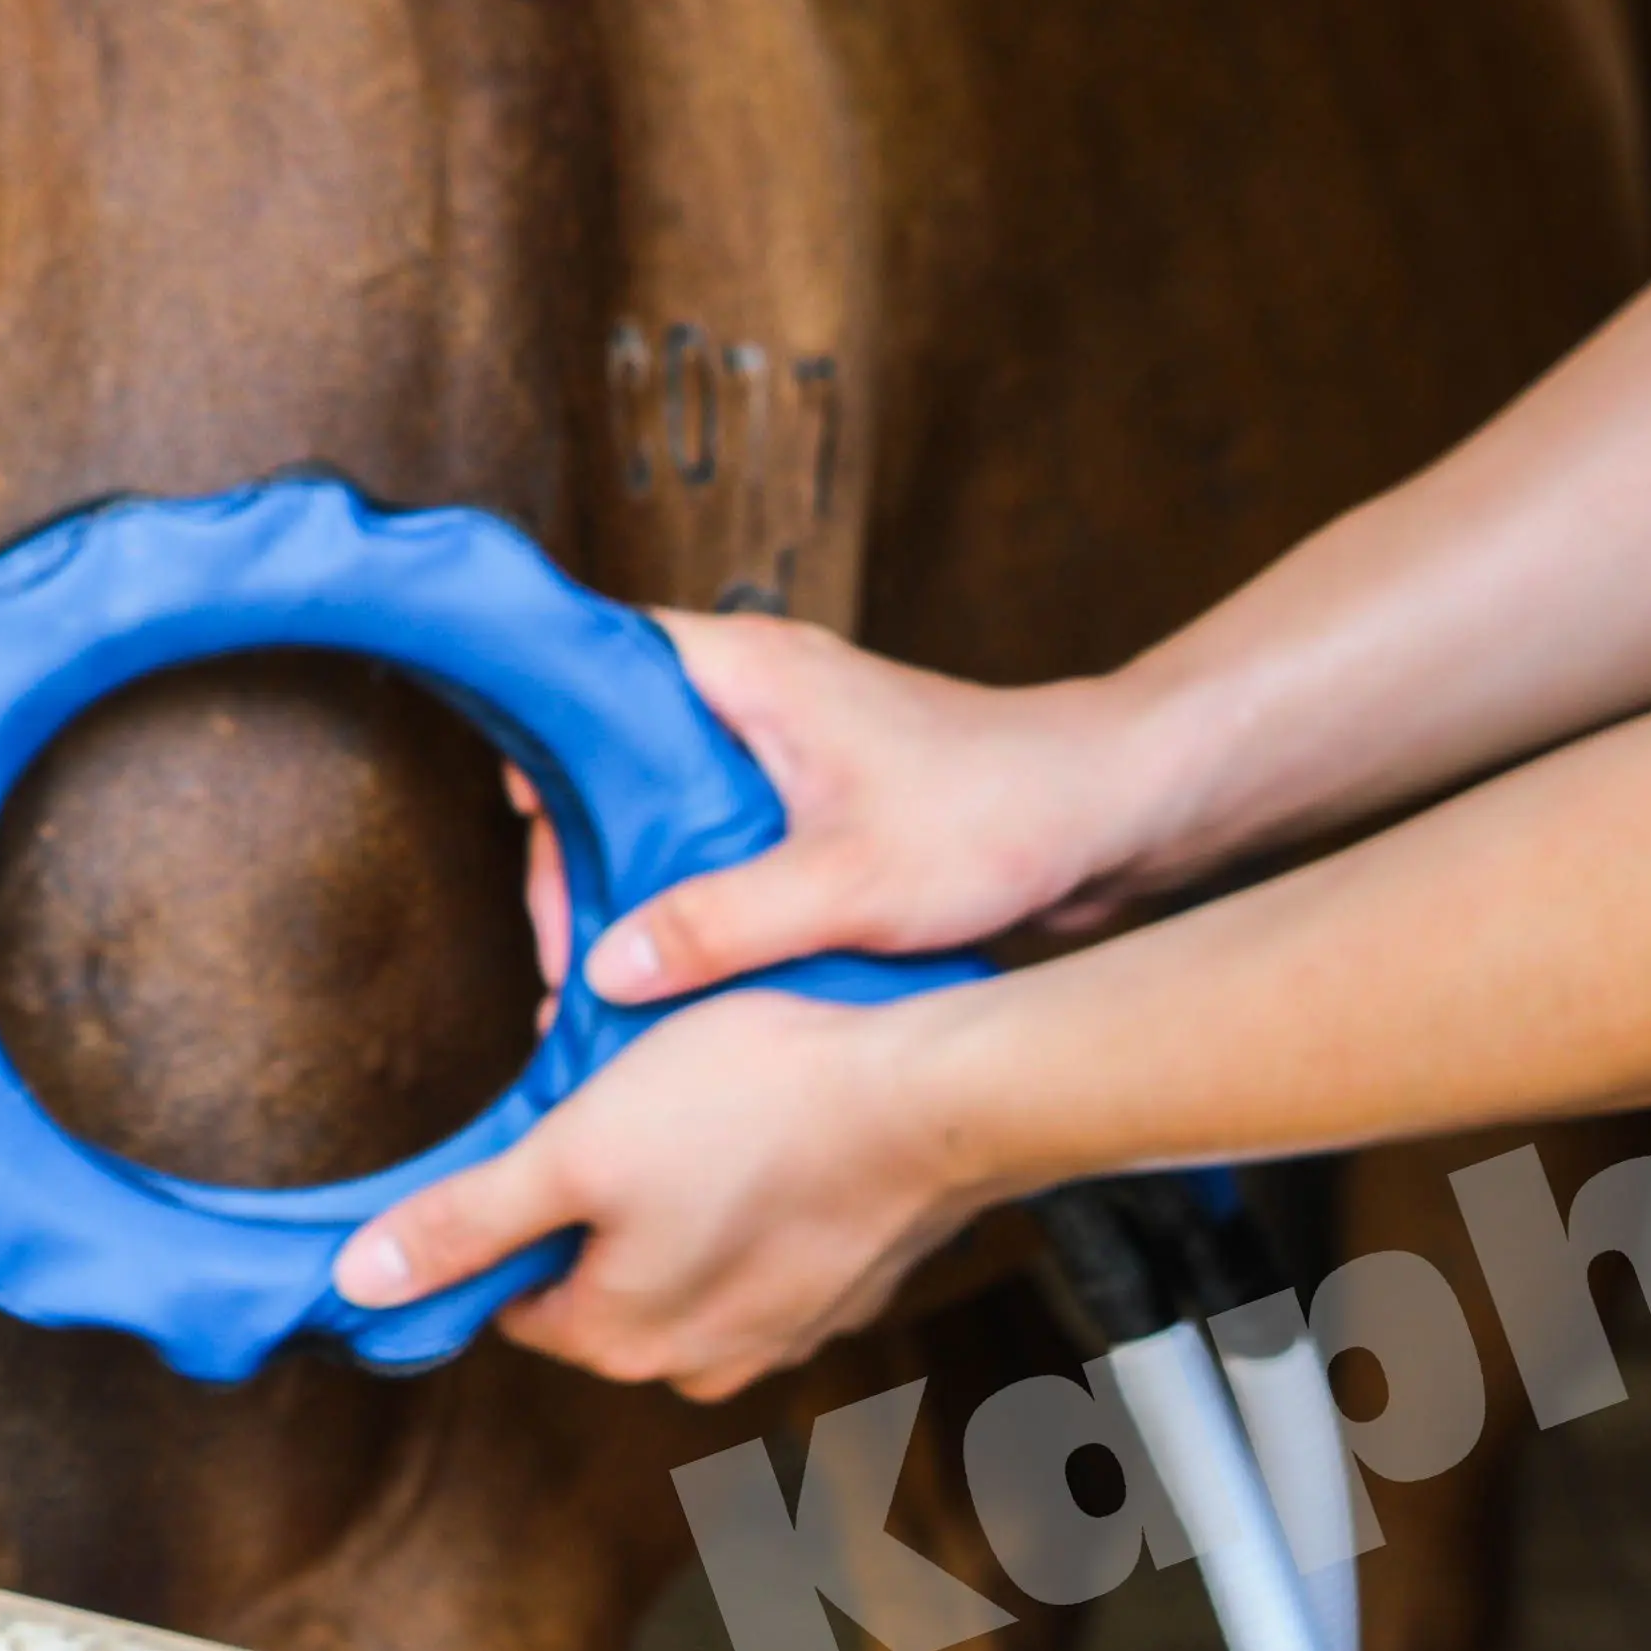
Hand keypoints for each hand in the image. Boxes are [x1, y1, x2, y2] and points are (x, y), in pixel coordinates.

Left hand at [330, 982, 999, 1401]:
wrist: (929, 1094)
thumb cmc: (746, 1107)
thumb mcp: (570, 1152)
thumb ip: (463, 1225)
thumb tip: (356, 1286)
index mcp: (623, 1343)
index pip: (514, 1299)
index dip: (504, 1221)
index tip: (530, 1147)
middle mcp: (702, 1363)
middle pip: (596, 1286)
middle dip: (590, 1207)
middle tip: (612, 1110)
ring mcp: (784, 1331)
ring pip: (681, 1265)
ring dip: (670, 1200)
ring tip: (689, 1111)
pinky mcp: (843, 1286)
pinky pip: (758, 1250)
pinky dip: (745, 1199)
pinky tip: (758, 1130)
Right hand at [576, 612, 1166, 1003]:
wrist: (1122, 812)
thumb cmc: (999, 816)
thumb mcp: (847, 882)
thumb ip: (718, 922)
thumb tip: (604, 971)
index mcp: (742, 669)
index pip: (591, 665)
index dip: (541, 739)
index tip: (528, 840)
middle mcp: (752, 690)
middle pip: (610, 753)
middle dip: (578, 855)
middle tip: (572, 958)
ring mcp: (783, 741)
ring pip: (660, 801)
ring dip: (632, 885)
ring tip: (615, 985)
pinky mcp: (814, 793)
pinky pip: (715, 833)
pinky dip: (689, 893)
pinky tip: (684, 973)